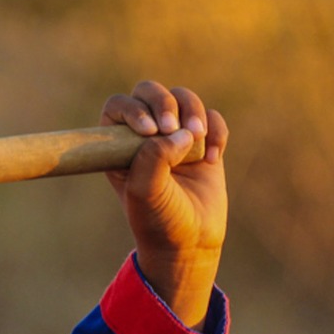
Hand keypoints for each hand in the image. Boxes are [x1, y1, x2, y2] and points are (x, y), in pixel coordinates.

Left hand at [101, 81, 229, 328]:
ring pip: (183, 98)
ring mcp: (174, 137)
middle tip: (173, 128)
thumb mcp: (146, 192)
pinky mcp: (204, 143)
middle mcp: (143, 136)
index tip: (149, 131)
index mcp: (117, 146)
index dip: (133, 109)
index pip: (118, 106)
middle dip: (164, 102)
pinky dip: (216, 130)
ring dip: (193, 112)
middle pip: (149, 91)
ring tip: (197, 142)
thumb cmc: (158, 219)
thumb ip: (154, 159)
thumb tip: (179, 132)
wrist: (190, 242)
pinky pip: (211, 118)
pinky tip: (212, 157)